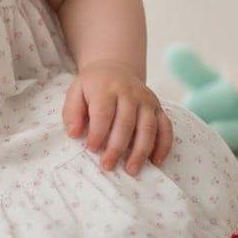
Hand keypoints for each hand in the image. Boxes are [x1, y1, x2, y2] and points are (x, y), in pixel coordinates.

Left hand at [62, 59, 172, 175]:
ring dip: (141, 151)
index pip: (103, 113)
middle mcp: (129, 93)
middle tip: (108, 165)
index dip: (98, 133)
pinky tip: (155, 162)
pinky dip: (163, 146)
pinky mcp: (158, 107)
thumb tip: (74, 134)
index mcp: (106, 88)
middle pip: (126, 123)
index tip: (92, 149)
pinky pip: (166, 127)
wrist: (115, 67)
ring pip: (148, 128)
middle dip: (117, 147)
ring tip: (131, 169)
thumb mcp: (76, 91)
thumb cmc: (93, 86)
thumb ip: (72, 112)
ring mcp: (146, 100)